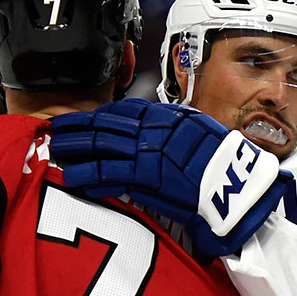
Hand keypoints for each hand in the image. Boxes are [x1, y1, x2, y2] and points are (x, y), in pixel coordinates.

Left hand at [50, 99, 291, 258]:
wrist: (241, 185)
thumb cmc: (225, 164)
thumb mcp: (199, 134)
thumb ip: (173, 131)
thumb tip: (154, 132)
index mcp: (167, 116)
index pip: (123, 109)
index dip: (97, 114)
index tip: (81, 118)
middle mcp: (155, 129)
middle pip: (105, 124)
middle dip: (77, 128)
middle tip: (55, 131)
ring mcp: (149, 152)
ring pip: (101, 146)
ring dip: (76, 150)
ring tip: (57, 155)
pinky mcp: (147, 177)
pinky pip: (110, 174)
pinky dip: (90, 176)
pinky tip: (75, 179)